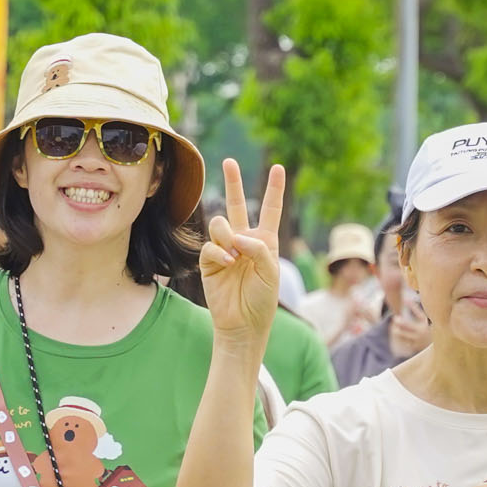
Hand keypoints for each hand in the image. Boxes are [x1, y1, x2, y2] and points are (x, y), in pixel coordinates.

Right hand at [198, 160, 287, 347]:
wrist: (243, 324)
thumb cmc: (262, 300)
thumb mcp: (271, 273)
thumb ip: (258, 249)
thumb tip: (236, 236)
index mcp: (265, 242)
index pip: (270, 210)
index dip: (274, 189)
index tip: (278, 168)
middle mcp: (244, 241)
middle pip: (237, 205)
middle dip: (234, 182)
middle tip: (229, 161)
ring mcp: (225, 249)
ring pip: (220, 224)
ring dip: (227, 235)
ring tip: (234, 256)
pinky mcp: (209, 261)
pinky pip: (210, 245)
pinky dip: (219, 252)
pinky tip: (227, 263)